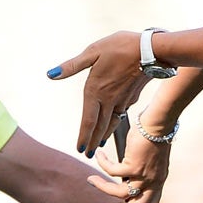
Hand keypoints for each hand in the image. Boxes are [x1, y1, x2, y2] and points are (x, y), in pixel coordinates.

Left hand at [48, 31, 147, 153]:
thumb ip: (72, 66)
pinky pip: (121, 114)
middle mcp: (110, 100)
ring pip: (112, 123)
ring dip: (105, 135)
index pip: (88, 121)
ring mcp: (123, 100)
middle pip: (100, 127)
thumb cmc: (120, 47)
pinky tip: (115, 123)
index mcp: (96, 91)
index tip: (80, 150)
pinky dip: (115, 124)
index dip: (84, 137)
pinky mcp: (133, 97)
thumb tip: (50, 74)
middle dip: (93, 142)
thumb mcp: (93, 52)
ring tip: (100, 144)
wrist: (152, 50)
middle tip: (88, 155)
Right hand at [89, 130, 171, 202]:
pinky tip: (99, 156)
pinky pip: (112, 171)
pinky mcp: (134, 165)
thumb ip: (141, 177)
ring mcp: (144, 175)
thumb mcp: (151, 163)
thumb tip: (125, 185)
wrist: (159, 124)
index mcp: (158, 184)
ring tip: (90, 180)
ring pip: (119, 193)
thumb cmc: (154, 139)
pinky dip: (102, 164)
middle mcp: (153, 183)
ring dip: (102, 188)